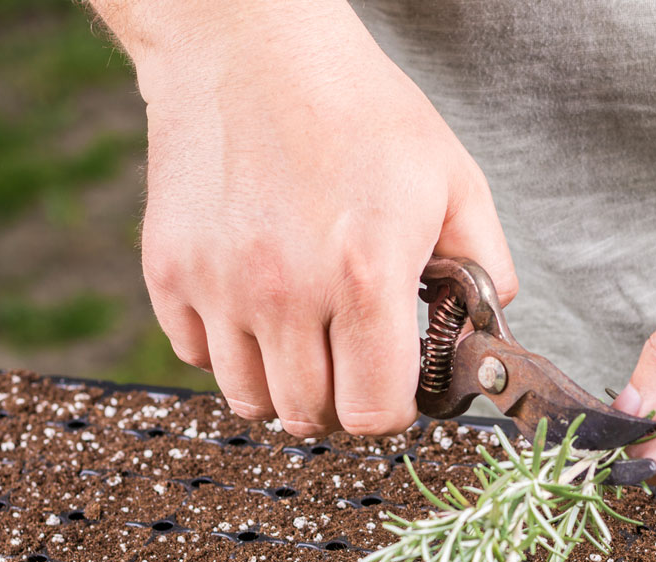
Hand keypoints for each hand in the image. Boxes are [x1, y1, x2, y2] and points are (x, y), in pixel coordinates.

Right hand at [134, 3, 514, 435]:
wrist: (253, 50)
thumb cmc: (360, 111)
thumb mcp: (454, 180)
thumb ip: (487, 267)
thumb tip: (483, 330)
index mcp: (366, 275)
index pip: (375, 413)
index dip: (393, 410)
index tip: (395, 386)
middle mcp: (286, 292)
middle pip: (311, 417)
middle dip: (342, 401)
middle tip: (353, 359)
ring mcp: (219, 286)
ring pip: (251, 401)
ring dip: (284, 384)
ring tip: (306, 335)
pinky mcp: (168, 272)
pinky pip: (197, 357)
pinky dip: (229, 348)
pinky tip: (256, 303)